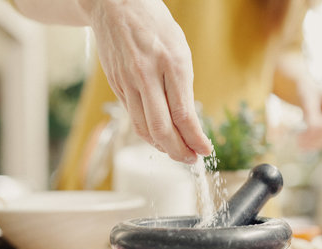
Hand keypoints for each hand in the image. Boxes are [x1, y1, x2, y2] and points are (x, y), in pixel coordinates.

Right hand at [86, 0, 211, 162]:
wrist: (116, 5)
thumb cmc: (154, 26)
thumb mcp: (179, 50)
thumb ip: (182, 85)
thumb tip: (188, 121)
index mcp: (171, 64)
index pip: (184, 114)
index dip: (195, 139)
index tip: (205, 150)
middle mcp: (147, 75)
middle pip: (162, 128)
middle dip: (179, 151)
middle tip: (190, 159)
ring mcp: (128, 82)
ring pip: (143, 128)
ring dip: (162, 147)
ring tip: (176, 152)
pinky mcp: (116, 86)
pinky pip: (133, 117)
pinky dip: (147, 133)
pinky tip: (158, 137)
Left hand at [273, 53, 321, 150]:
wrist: (308, 91)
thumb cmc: (306, 91)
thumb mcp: (307, 98)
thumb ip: (311, 111)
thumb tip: (314, 127)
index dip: (312, 133)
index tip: (296, 137)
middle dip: (313, 141)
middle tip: (297, 145)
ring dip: (314, 146)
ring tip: (298, 147)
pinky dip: (315, 146)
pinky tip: (303, 146)